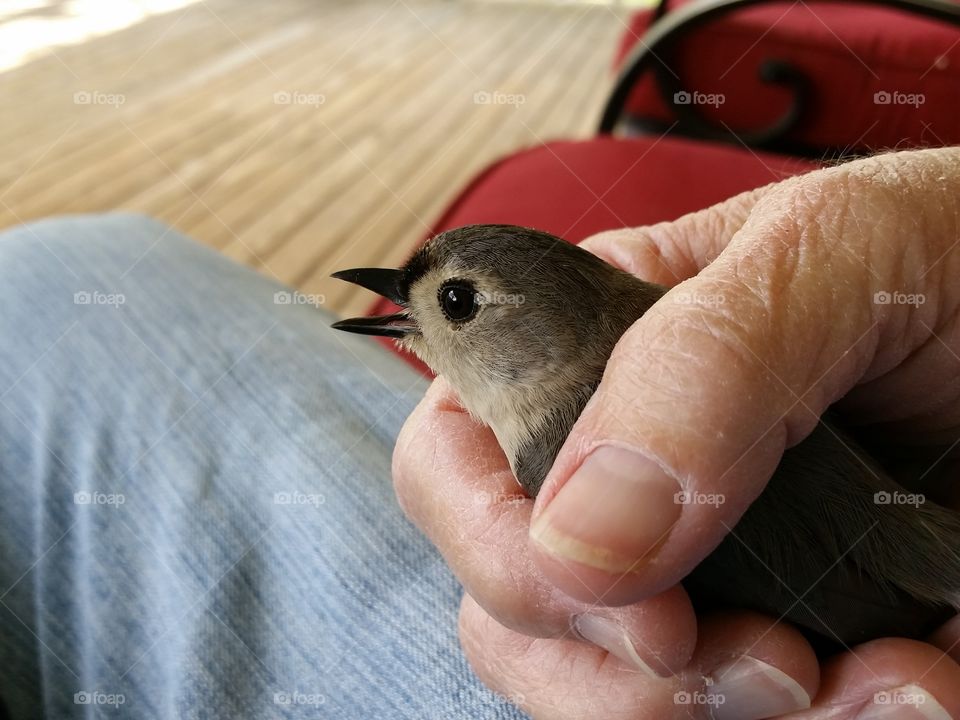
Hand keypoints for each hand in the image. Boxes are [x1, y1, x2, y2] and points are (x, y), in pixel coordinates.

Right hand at [393, 147, 959, 718]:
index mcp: (588, 352)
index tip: (638, 606)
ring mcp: (689, 555)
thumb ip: (695, 365)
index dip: (497, 544)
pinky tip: (918, 678)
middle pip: (511, 606)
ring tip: (886, 677)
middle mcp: (615, 465)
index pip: (451, 459)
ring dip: (727, 717)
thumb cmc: (948, 256)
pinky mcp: (770, 619)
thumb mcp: (833, 256)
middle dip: (617, 674)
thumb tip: (579, 535)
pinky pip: (726, 713)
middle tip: (765, 661)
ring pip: (607, 688)